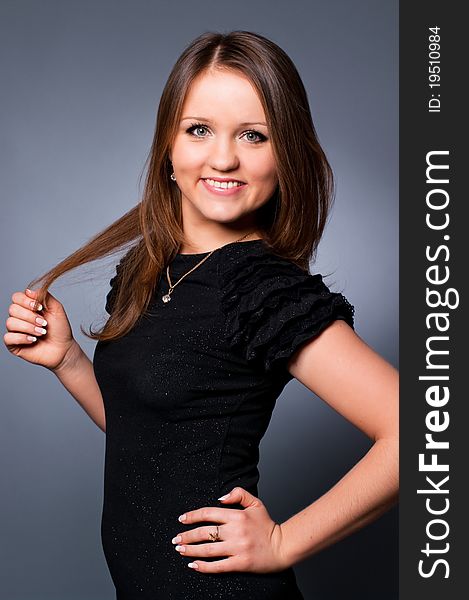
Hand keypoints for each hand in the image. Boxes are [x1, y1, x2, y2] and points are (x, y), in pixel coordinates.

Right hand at [4, 287, 76, 371]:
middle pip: (12, 309)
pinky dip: (22, 338)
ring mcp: (15, 330)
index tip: (40, 308)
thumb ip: (45, 296)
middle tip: (43, 323)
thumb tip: (29, 291)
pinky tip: (33, 340)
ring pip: (10, 323)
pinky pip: (8, 337)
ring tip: (41, 333)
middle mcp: (19, 317)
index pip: (16, 297)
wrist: (63, 349)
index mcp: (28, 307)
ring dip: (28, 327)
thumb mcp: (57, 309)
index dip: (27, 301)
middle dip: (30, 316)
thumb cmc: (60, 329)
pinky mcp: (13, 343)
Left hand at [172, 487, 289, 573]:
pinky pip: (218, 566)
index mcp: (237, 516)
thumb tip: (220, 498)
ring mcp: (237, 549)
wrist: (283, 546)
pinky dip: (203, 566)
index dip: (192, 516)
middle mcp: (235, 532)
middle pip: (205, 532)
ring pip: (208, 549)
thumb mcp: (256, 504)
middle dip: (187, 535)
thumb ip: (238, 495)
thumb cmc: (268, 525)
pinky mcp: (240, 564)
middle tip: (175, 538)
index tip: (182, 519)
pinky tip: (193, 564)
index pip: (209, 513)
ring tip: (180, 549)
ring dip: (190, 549)